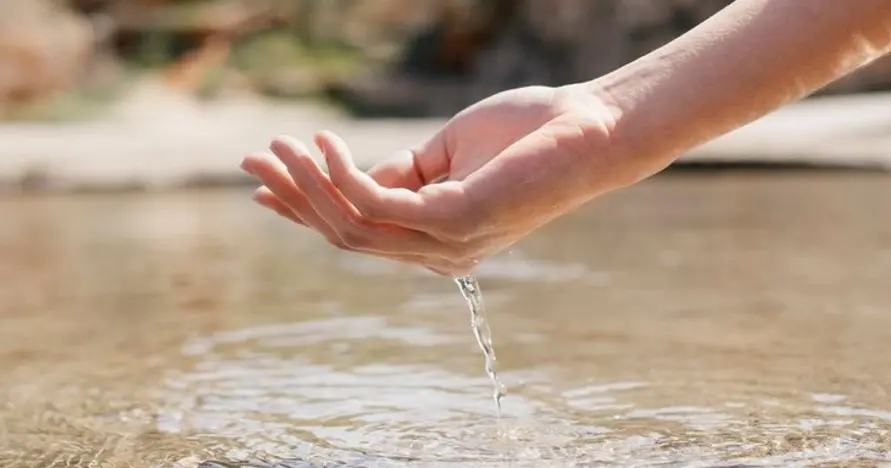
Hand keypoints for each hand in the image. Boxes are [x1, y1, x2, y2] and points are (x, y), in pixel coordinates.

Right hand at [240, 84, 618, 275]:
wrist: (590, 128)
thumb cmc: (526, 135)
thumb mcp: (446, 154)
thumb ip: (400, 173)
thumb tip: (349, 175)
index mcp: (436, 238)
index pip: (358, 231)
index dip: (306, 209)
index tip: (264, 186)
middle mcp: (437, 252)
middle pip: (344, 234)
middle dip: (293, 197)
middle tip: (251, 159)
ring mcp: (446, 243)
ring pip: (352, 224)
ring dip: (306, 184)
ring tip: (277, 145)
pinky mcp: (455, 222)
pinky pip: (377, 204)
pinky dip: (342, 174)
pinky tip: (323, 144)